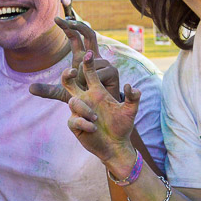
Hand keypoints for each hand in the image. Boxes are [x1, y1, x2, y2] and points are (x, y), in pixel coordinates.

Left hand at [29, 17, 120, 102]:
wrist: (100, 111)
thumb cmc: (83, 100)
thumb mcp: (64, 94)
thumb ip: (48, 91)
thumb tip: (30, 89)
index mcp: (82, 58)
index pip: (76, 38)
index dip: (68, 27)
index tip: (56, 19)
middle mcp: (95, 57)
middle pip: (89, 33)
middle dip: (77, 25)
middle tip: (66, 21)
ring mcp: (105, 63)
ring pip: (88, 61)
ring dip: (81, 75)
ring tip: (82, 88)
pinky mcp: (113, 71)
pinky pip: (96, 72)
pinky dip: (90, 81)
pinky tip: (92, 89)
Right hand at [54, 46, 140, 165]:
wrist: (116, 145)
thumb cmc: (122, 126)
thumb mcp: (131, 111)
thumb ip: (133, 97)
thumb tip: (130, 86)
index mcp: (97, 92)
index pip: (89, 73)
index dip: (88, 62)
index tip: (89, 54)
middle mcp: (86, 99)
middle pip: (69, 82)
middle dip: (67, 74)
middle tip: (71, 71)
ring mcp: (79, 112)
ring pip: (73, 102)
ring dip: (85, 109)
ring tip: (97, 119)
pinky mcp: (75, 125)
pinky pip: (74, 119)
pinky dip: (84, 123)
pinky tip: (94, 128)